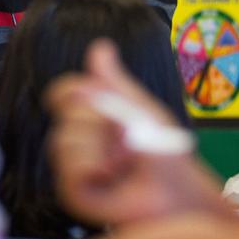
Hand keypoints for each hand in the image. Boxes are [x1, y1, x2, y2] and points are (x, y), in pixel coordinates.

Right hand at [46, 40, 230, 227]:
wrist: (176, 188)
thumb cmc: (163, 150)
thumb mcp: (139, 106)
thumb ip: (114, 79)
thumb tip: (100, 46)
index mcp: (92, 116)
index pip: (63, 92)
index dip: (72, 90)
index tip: (94, 92)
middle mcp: (79, 139)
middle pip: (65, 113)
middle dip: (99, 119)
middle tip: (125, 133)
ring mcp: (74, 165)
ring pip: (63, 139)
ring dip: (97, 147)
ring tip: (121, 160)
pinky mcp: (73, 191)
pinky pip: (68, 168)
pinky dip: (93, 168)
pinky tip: (110, 175)